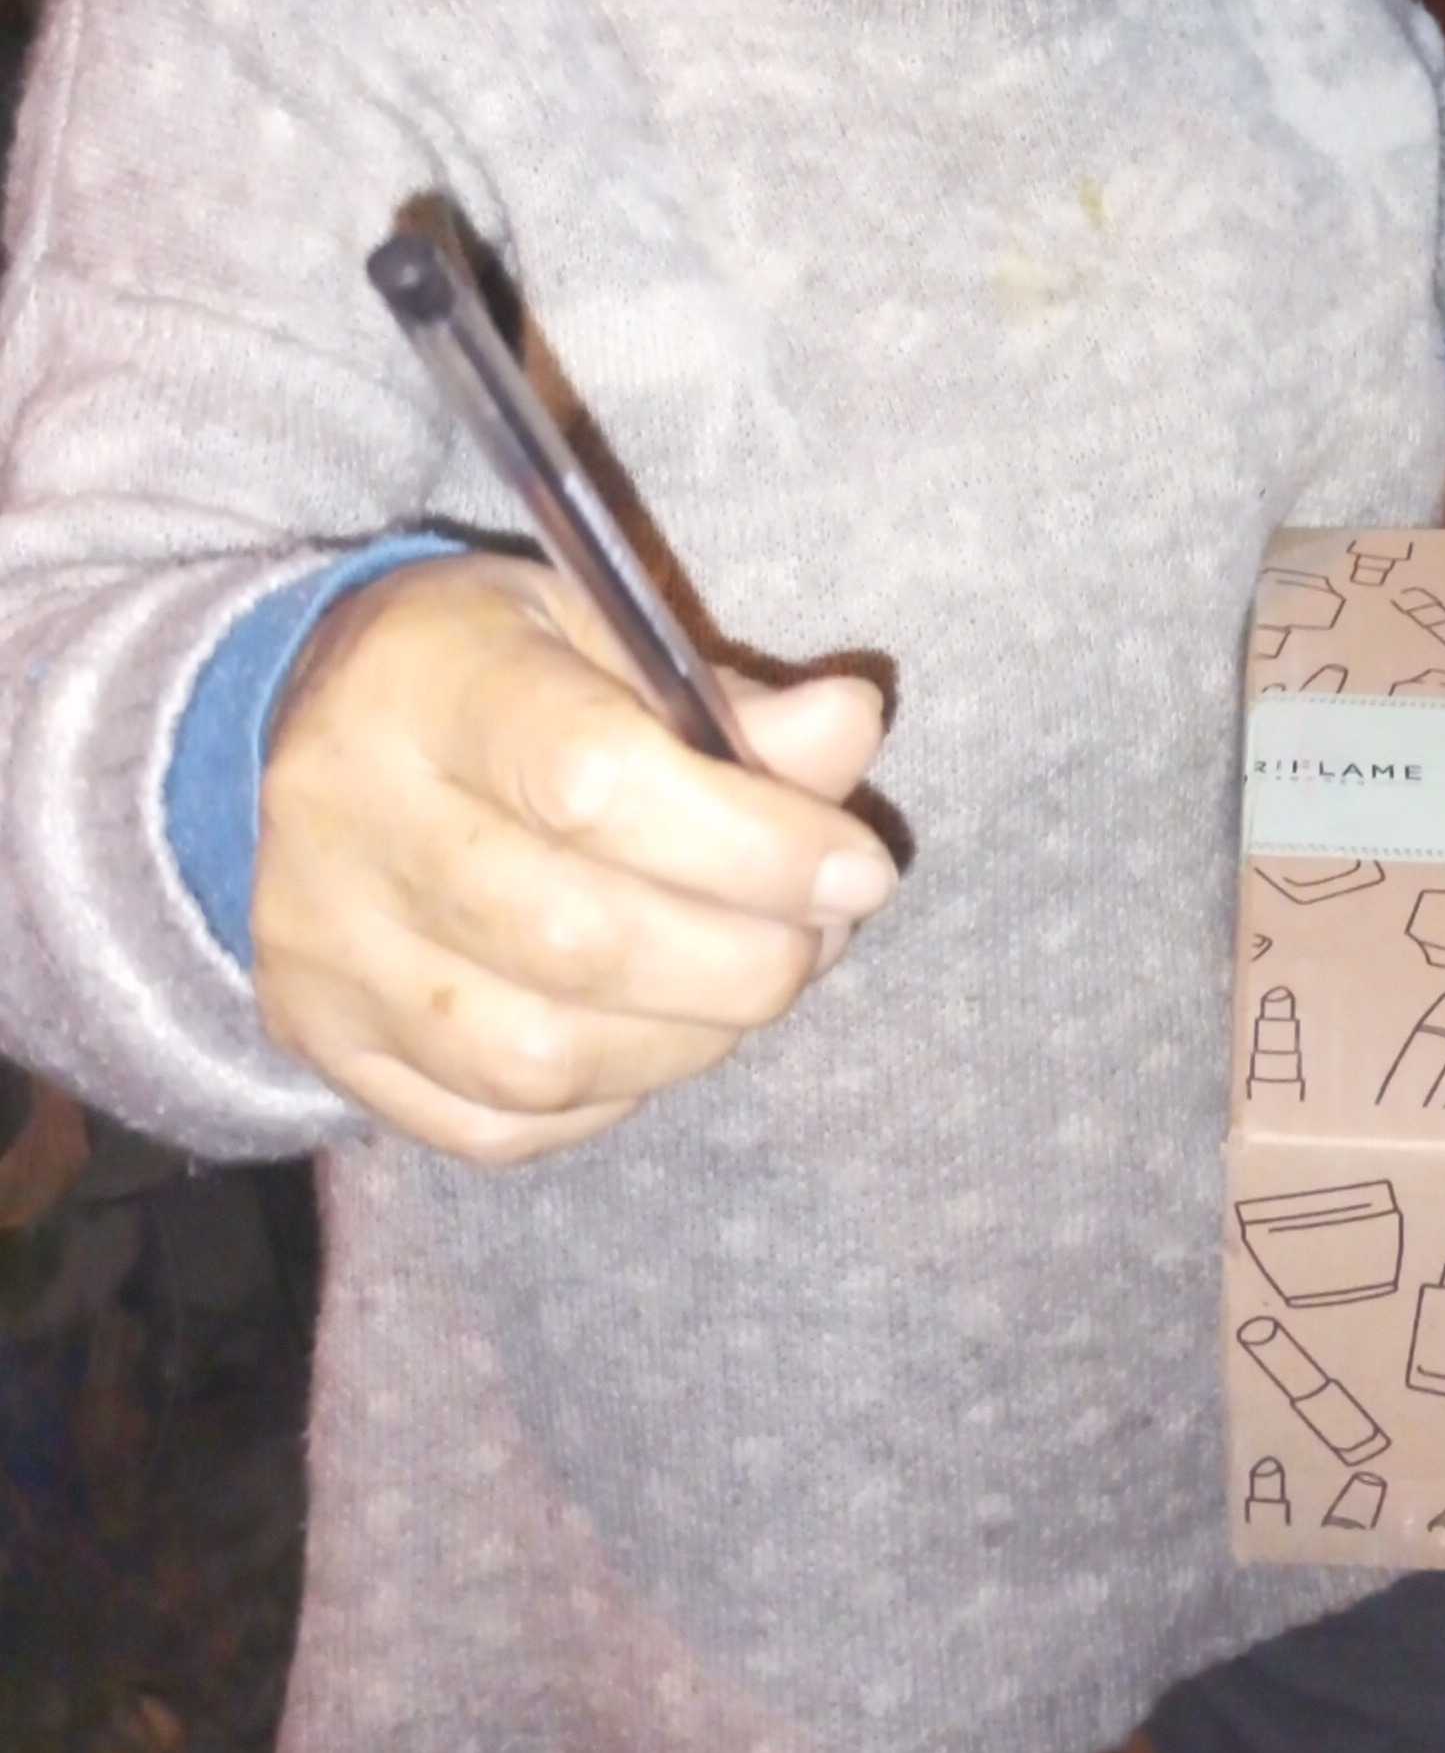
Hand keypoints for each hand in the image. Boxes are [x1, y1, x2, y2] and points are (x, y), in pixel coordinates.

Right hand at [254, 554, 893, 1164]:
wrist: (281, 729)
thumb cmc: (480, 668)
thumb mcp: (596, 627)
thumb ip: (723, 695)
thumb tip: (850, 729)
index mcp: (427, 681)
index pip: (595, 783)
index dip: (752, 843)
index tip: (855, 867)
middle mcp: (353, 822)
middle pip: (575, 939)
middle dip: (745, 958)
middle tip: (821, 930)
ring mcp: (324, 952)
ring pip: (538, 1059)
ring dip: (691, 1037)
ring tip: (753, 979)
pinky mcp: (323, 1045)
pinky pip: (493, 1124)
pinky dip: (607, 1097)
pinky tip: (653, 1032)